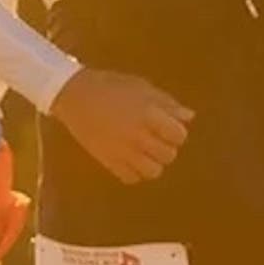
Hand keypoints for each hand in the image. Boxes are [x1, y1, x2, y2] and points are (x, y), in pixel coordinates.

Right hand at [48, 68, 193, 184]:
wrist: (74, 95)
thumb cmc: (110, 86)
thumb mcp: (141, 87)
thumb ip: (166, 103)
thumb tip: (188, 117)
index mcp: (148, 115)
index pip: (179, 135)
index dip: (177, 132)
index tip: (169, 127)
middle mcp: (138, 136)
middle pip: (169, 155)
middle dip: (166, 147)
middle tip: (156, 138)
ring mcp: (122, 151)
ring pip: (153, 171)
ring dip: (153, 162)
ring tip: (145, 151)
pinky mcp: (108, 161)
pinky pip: (131, 177)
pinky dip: (135, 171)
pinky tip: (131, 158)